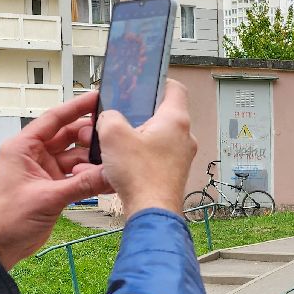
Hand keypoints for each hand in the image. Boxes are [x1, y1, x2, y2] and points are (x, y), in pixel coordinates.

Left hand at [0, 91, 110, 268]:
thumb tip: (111, 173)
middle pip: (68, 137)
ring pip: (76, 158)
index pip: (54, 119)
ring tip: (113, 162)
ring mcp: (45, 171)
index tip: (97, 97)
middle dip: (90, 137)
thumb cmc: (7, 218)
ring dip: (93, 160)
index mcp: (23, 147)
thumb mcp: (47, 198)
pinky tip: (108, 178)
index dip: (76, 107)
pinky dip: (90, 178)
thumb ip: (82, 184)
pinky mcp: (53, 188)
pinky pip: (77, 177)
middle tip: (112, 139)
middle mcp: (34, 155)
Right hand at [96, 80, 196, 215]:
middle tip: (123, 115)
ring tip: (120, 142)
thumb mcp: (113, 136)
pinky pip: (158, 156)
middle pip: (164, 114)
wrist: (152, 212)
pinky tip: (125, 162)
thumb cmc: (141, 177)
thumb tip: (109, 118)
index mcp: (175, 120)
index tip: (145, 83)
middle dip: (141, 114)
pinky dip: (142, 155)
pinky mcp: (174, 172)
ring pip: (159, 137)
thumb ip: (109, 117)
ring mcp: (182, 156)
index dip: (158, 81)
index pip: (175, 88)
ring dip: (140, 137)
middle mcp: (184, 137)